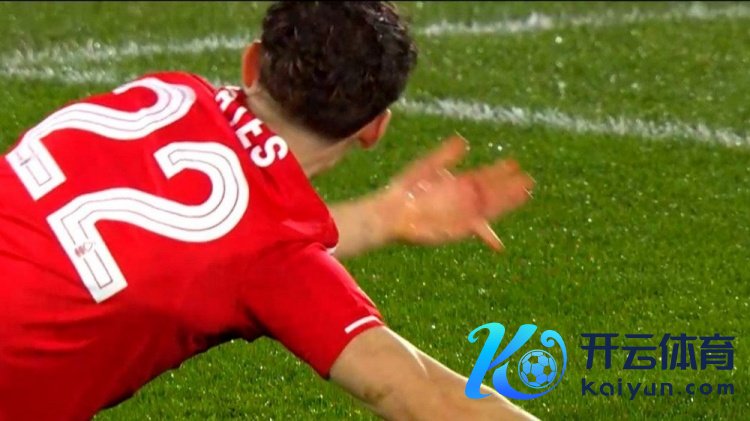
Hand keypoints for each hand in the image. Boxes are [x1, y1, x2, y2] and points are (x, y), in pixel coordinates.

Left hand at [376, 135, 534, 250]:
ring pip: (488, 209)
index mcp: (459, 184)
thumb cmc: (408, 188)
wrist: (392, 209)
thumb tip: (463, 141)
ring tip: (523, 196)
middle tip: (529, 181)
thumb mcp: (427, 167)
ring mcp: (460, 215)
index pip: (485, 177)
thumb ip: (445, 156)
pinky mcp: (454, 231)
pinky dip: (486, 234)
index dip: (500, 172)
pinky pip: (473, 230)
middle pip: (491, 193)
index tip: (515, 164)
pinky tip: (499, 239)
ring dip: (505, 204)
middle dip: (509, 188)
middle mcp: (463, 200)